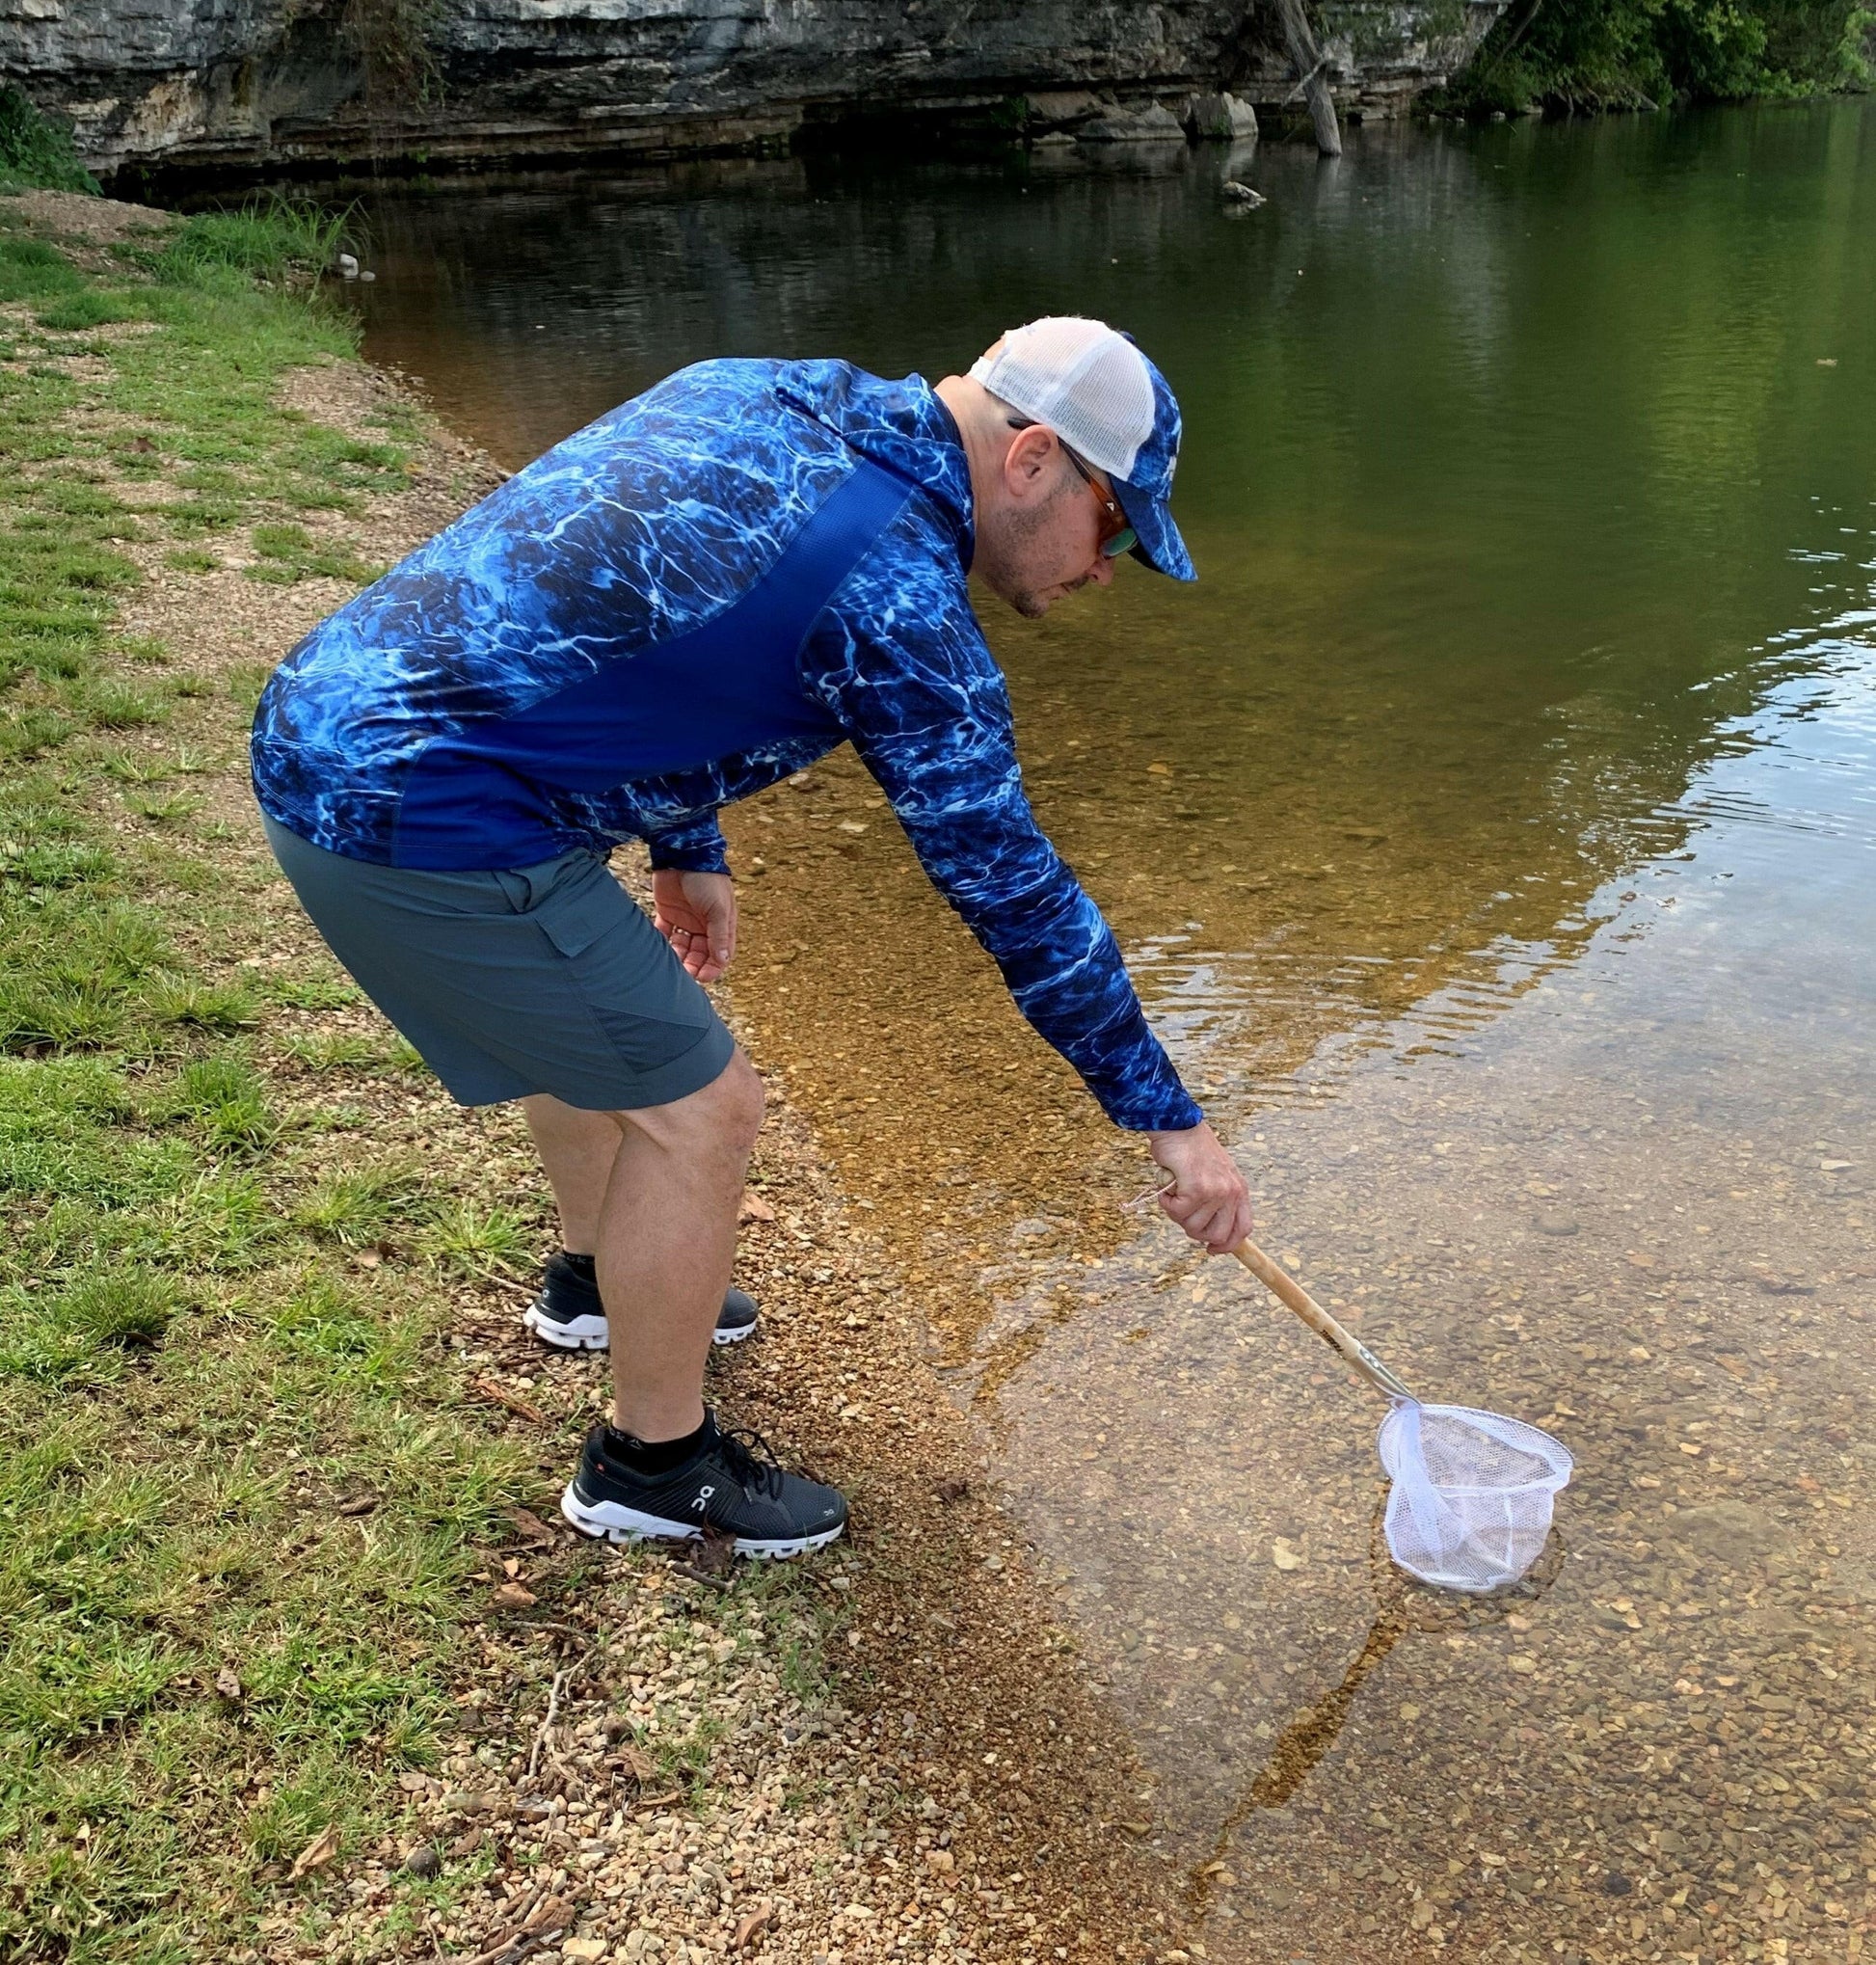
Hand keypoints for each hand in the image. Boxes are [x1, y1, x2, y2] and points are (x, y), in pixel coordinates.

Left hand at [652, 869, 736, 981]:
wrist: (683, 853)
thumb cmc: (707, 879)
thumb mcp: (718, 908)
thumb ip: (719, 935)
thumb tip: (723, 960)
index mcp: (721, 924)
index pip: (720, 953)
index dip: (712, 967)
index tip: (702, 977)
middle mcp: (704, 925)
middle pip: (699, 953)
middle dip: (693, 965)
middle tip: (683, 974)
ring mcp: (686, 919)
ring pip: (681, 947)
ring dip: (677, 957)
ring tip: (670, 963)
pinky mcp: (667, 913)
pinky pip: (664, 934)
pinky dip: (661, 944)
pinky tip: (657, 951)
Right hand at [1148, 1121, 1252, 1253]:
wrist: (1178, 1126)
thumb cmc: (1191, 1150)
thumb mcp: (1215, 1176)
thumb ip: (1217, 1200)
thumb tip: (1207, 1230)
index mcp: (1239, 1189)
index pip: (1243, 1229)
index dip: (1227, 1245)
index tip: (1211, 1249)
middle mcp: (1232, 1192)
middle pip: (1218, 1235)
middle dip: (1195, 1231)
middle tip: (1182, 1213)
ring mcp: (1216, 1191)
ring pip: (1193, 1227)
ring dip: (1177, 1214)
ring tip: (1174, 1193)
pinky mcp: (1197, 1189)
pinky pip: (1177, 1212)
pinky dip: (1166, 1204)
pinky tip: (1166, 1189)